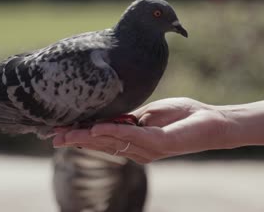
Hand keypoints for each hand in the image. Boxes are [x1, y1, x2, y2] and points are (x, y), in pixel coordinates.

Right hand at [52, 98, 235, 163]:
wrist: (211, 121)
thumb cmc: (181, 115)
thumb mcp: (148, 113)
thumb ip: (128, 118)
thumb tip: (106, 119)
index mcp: (132, 140)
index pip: (100, 138)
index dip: (79, 135)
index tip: (57, 132)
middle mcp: (136, 149)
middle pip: (100, 143)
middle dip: (76, 139)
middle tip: (52, 136)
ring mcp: (147, 148)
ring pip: (111, 141)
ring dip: (87, 136)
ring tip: (66, 134)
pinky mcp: (160, 143)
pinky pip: (133, 136)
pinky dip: (114, 131)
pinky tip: (97, 127)